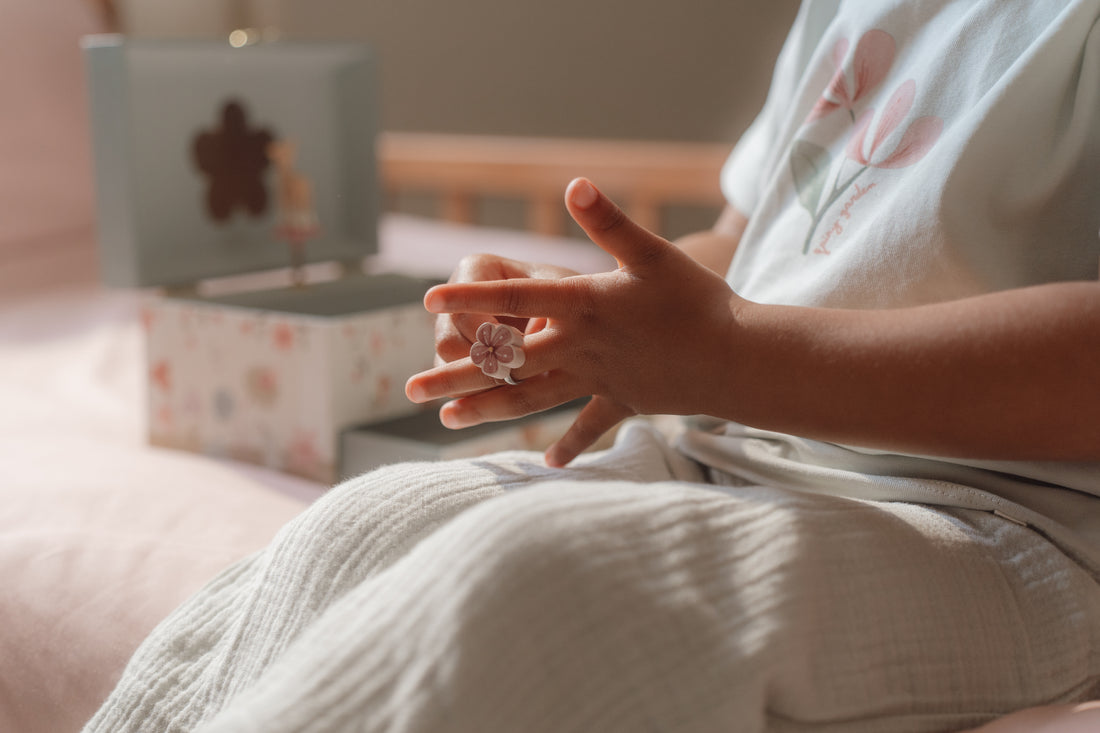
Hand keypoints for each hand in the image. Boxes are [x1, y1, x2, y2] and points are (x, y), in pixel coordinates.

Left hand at [406, 178, 743, 466]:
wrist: (739, 360)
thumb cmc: (699, 301)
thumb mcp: (653, 253)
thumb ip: (608, 222)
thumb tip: (573, 183)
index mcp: (584, 307)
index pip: (517, 299)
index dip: (472, 298)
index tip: (428, 302)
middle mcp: (580, 348)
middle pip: (507, 363)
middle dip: (457, 375)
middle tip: (411, 389)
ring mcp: (598, 380)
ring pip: (532, 397)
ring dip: (489, 409)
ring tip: (448, 422)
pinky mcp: (623, 401)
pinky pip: (589, 424)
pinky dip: (570, 444)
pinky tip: (546, 464)